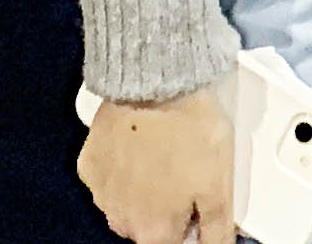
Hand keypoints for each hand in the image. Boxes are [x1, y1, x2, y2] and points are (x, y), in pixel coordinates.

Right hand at [80, 86, 234, 243]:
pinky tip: (142, 143)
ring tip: (166, 152)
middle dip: (168, 207)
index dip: (191, 224)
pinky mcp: (91, 163)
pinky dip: (123, 165)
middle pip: (149, 226)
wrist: (155, 82)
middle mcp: (122, 219)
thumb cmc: (187, 129)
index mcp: (154, 230)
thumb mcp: (221, 185)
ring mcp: (103, 192)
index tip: (199, 203)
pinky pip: (109, 174)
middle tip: (186, 171)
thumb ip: (217, 228)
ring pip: (128, 202)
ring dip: (145, 187)